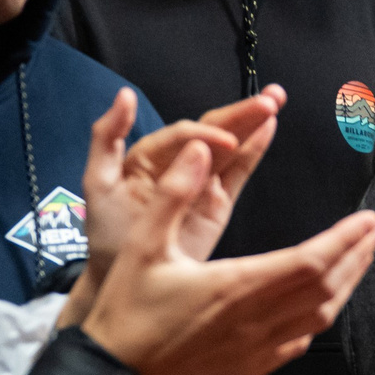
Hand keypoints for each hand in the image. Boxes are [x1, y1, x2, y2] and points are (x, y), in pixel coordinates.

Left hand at [71, 87, 285, 322]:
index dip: (207, 134)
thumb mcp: (99, 182)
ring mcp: (201, 181)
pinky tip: (269, 128)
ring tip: (276, 99)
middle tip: (270, 99)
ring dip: (253, 122)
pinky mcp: (218, 203)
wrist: (123, 279)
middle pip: (214, 130)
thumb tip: (126, 95)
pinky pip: (239, 172)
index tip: (226, 143)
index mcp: (152, 154)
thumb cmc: (107, 233)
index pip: (185, 135)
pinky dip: (254, 150)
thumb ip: (106, 137)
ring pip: (231, 147)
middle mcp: (179, 161)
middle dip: (241, 114)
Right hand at [82, 139, 374, 374]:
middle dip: (356, 256)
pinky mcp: (250, 369)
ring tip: (361, 260)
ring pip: (319, 317)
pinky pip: (299, 343)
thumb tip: (200, 147)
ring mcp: (257, 350)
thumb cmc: (126, 310)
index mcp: (236, 286)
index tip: (369, 219)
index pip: (311, 260)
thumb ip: (174, 193)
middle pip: (327, 288)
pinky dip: (319, 318)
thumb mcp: (142, 244)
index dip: (346, 240)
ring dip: (346, 285)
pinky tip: (323, 306)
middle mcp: (256, 321)